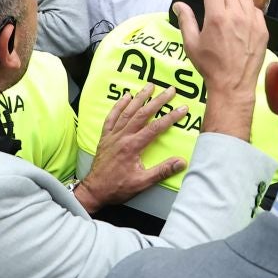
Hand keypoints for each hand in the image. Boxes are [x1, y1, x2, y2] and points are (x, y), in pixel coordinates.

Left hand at [74, 85, 189, 213]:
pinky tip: (125, 97)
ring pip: (127, 111)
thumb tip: (182, 162)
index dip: (171, 117)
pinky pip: (112, 117)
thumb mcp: (142, 183)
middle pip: (142, 114)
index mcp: (132, 146)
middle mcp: (122, 137)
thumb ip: (162, 171)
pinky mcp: (105, 137)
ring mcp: (112, 135)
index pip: (156, 127)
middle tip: (170, 90)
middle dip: (158, 100)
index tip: (183, 109)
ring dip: (139, 97)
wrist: (94, 191)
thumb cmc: (118, 187)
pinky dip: (118, 105)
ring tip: (150, 86)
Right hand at [174, 0, 268, 138]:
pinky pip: (256, 10)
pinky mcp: (263, 30)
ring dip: (235, 0)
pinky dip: (248, 10)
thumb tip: (178, 4)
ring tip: (230, 11)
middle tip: (215, 6)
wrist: (232, 84)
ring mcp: (252, 22)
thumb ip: (186, 20)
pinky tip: (242, 20)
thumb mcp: (191, 44)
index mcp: (216, 18)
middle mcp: (236, 16)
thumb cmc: (209, 65)